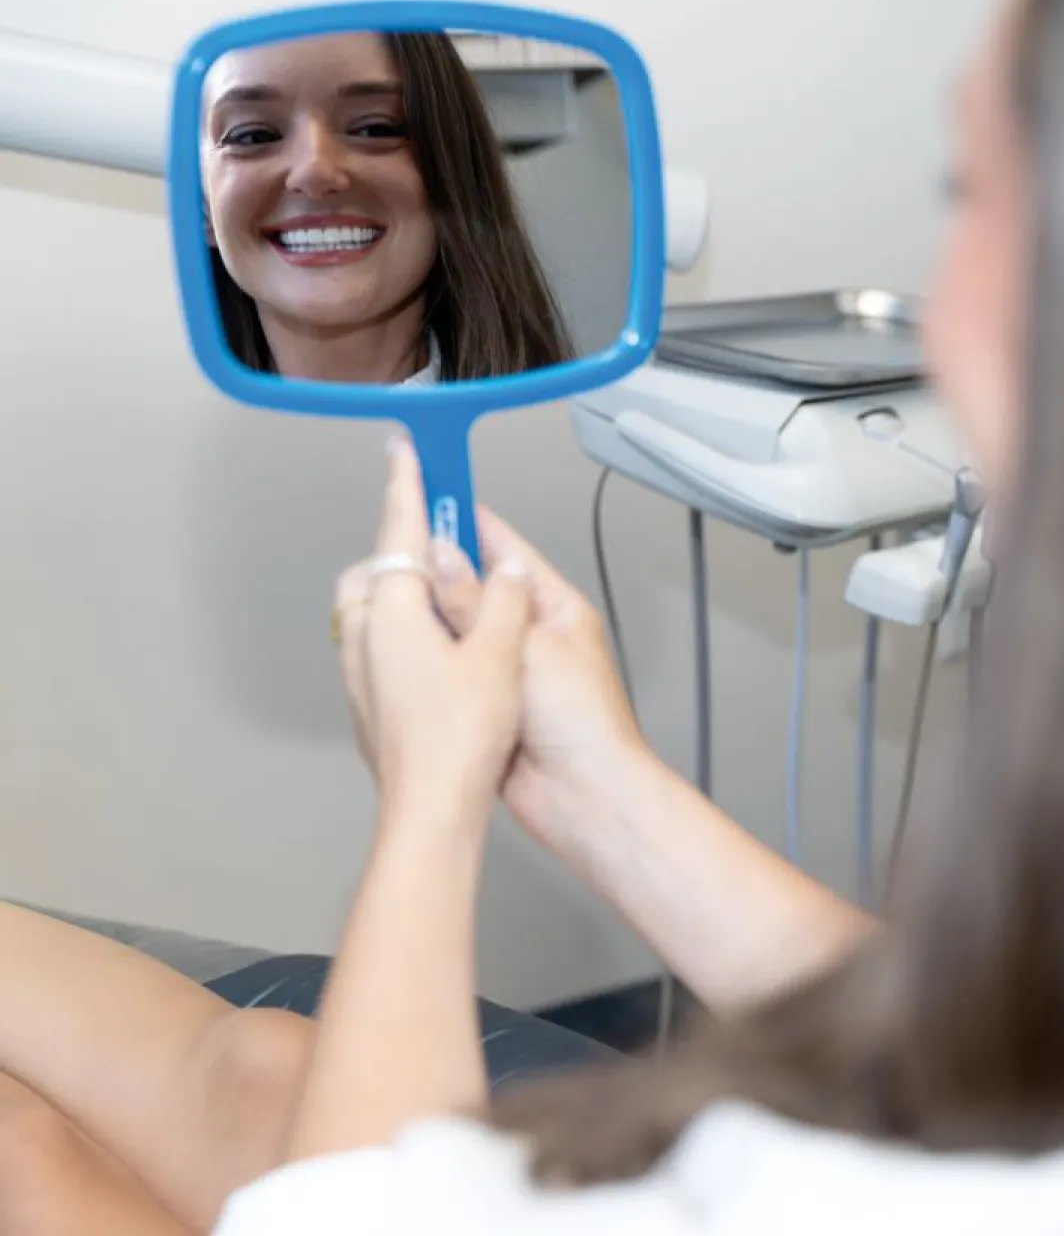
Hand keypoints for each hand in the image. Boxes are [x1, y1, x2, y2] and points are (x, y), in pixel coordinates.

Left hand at [334, 437, 534, 823]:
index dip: (406, 486)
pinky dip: (405, 640)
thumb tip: (502, 569)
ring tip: (455, 609)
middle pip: (375, 572)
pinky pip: (380, 653)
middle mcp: (365, 637)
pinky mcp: (370, 708)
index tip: (404, 452)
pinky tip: (447, 664)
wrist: (432, 811)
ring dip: (405, 599)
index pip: (400, 531)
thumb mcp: (499, 654)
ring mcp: (360, 676)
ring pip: (373, 615)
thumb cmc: (460, 738)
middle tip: (447, 547)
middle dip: (403, 552)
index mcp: (394, 611)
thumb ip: (499, 601)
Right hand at [423, 502, 653, 873]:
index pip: (505, 550)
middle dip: (436, 570)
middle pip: (475, 589)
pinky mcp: (488, 705)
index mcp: (553, 608)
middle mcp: (531, 634)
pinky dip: (429, 660)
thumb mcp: (524, 649)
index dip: (465, 520)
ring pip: (459, 631)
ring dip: (428, 617)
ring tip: (383, 592)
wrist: (584, 795)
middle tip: (390, 547)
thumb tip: (440, 558)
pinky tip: (397, 648)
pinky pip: (453, 670)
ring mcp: (508, 670)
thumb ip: (477, 606)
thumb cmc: (581, 721)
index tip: (429, 491)